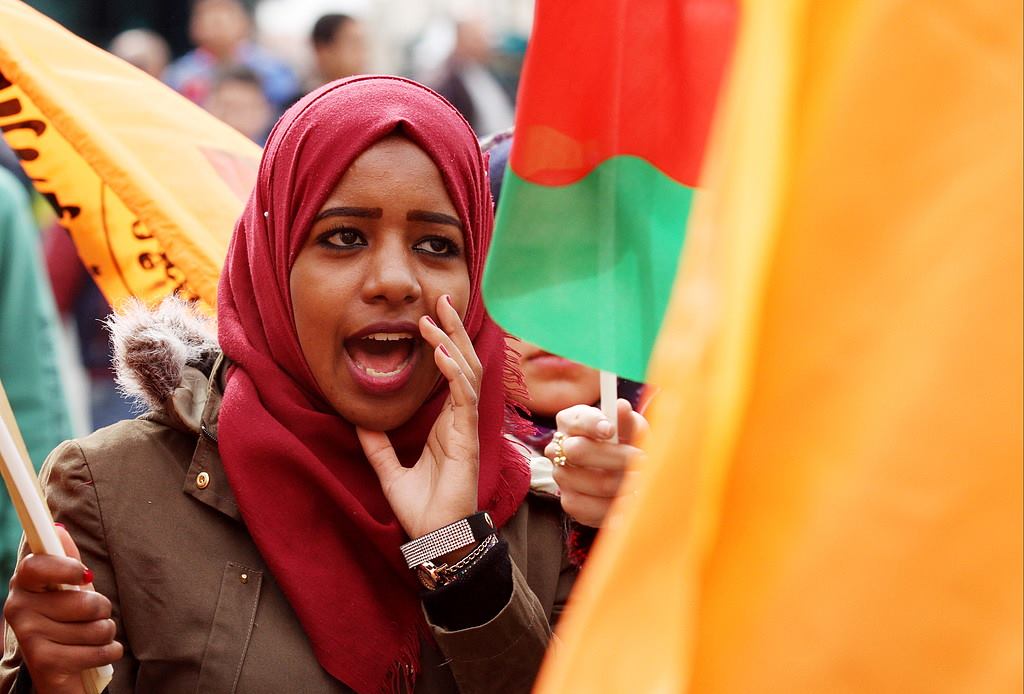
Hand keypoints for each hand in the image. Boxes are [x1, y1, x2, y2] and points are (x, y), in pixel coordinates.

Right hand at [3, 525, 121, 693]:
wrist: (61, 669)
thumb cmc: (69, 619)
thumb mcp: (70, 586)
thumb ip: (66, 559)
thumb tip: (58, 529)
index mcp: (24, 584)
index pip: (35, 566)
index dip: (64, 568)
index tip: (85, 576)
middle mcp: (18, 609)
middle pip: (85, 601)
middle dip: (103, 609)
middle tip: (94, 615)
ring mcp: (29, 637)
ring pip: (97, 627)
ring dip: (106, 632)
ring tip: (94, 636)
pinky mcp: (44, 663)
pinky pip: (98, 651)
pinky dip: (108, 652)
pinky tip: (98, 653)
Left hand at [358, 295, 481, 539]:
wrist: (435, 539)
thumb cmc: (421, 509)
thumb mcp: (388, 470)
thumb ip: (376, 444)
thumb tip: (358, 419)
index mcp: (445, 423)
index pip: (450, 372)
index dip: (445, 343)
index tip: (431, 315)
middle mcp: (458, 420)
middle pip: (463, 363)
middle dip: (455, 330)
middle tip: (444, 298)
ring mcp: (464, 428)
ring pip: (466, 374)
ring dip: (452, 344)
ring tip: (437, 318)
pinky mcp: (466, 439)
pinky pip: (464, 399)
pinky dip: (455, 374)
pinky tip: (444, 355)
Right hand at [546, 399, 647, 526]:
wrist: (625, 474)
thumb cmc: (626, 444)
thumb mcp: (632, 430)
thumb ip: (628, 420)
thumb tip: (622, 407)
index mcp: (571, 422)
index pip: (576, 420)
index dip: (592, 424)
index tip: (611, 430)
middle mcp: (559, 448)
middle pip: (578, 451)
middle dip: (616, 457)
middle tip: (643, 460)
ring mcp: (561, 476)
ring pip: (591, 481)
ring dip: (622, 483)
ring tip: (642, 481)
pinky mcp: (569, 502)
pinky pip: (591, 507)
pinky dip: (615, 505)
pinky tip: (629, 499)